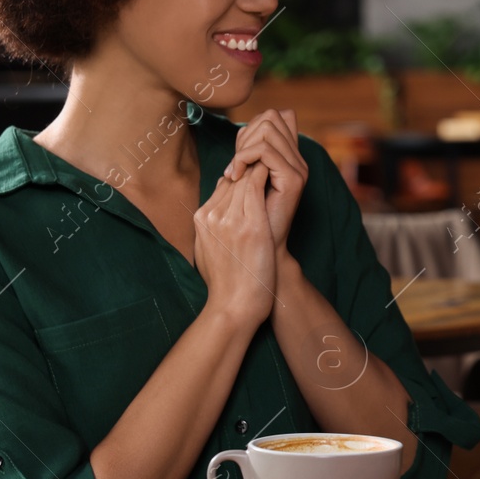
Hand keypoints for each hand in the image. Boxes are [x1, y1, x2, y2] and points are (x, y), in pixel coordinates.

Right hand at [193, 160, 277, 329]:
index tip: (260, 183)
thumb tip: (217, 212)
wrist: (234, 307)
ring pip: (245, 177)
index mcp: (200, 220)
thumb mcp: (207, 252)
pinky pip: (256, 185)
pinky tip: (279, 177)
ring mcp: (228, 218)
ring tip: (278, 171)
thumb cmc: (227, 284)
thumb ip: (210, 229)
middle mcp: (211, 215)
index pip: (222, 185)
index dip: (242, 181)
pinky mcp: (249, 223)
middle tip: (273, 171)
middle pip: (233, 178)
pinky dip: (267, 176)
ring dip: (262, 171)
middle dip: (252, 172)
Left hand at [223, 108, 307, 253]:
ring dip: (243, 147)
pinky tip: (236, 176)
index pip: (275, 117)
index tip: (237, 157)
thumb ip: (246, 163)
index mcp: (289, 159)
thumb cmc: (250, 227)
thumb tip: (239, 136)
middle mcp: (297, 160)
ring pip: (268, 129)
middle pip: (271, 117)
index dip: (249, 130)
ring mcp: (298, 169)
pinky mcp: (294, 179)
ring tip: (234, 173)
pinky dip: (244, 158)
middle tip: (234, 167)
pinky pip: (265, 150)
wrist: (262, 257)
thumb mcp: (244, 187)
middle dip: (245, 136)